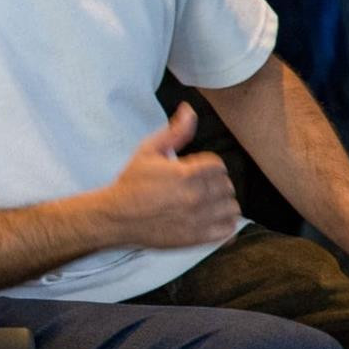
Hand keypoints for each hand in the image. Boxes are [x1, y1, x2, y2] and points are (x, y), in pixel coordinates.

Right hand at [96, 104, 239, 247]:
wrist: (117, 217)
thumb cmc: (131, 183)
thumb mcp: (148, 151)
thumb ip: (174, 132)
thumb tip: (189, 110)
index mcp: (185, 174)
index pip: (218, 166)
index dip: (208, 166)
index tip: (195, 171)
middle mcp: (195, 197)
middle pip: (226, 186)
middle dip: (214, 183)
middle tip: (199, 186)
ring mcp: (198, 219)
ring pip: (231, 207)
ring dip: (221, 203)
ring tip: (206, 202)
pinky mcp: (197, 238)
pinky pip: (228, 229)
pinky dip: (225, 223)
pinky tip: (211, 218)